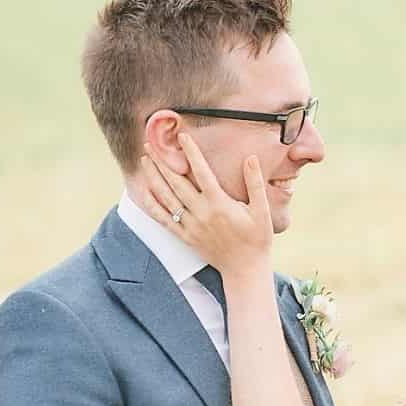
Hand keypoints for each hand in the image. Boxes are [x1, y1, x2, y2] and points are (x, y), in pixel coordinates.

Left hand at [141, 132, 273, 279]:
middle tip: (150, 144)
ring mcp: (191, 226)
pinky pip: (163, 219)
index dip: (191, 152)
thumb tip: (251, 158)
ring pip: (166, 198)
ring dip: (154, 178)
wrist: (245, 269)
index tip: (182, 136)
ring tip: (144, 160)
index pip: (202, 172)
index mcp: (220, 204)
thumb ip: (254, 183)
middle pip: (177, 182)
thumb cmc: (257, 239)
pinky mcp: (185, 237)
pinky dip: (152, 204)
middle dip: (163, 161)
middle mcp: (202, 213)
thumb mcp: (262, 210)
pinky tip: (143, 191)